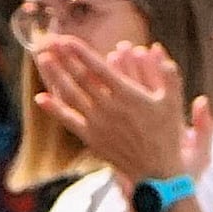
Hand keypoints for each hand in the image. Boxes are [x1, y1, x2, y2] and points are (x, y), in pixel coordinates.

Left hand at [35, 30, 202, 190]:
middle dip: (63, 58)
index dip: (80, 53)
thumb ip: (167, 74)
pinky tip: (40, 97)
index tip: (66, 40)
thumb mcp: (172, 102)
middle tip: (49, 42)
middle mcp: (109, 107)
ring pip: (70, 96)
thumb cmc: (166, 134)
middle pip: (80, 78)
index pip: (98, 68)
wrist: (156, 171)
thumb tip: (157, 47)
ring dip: (55, 76)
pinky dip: (54, 109)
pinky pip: (69, 121)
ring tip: (43, 60)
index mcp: (128, 95)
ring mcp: (97, 124)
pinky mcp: (91, 139)